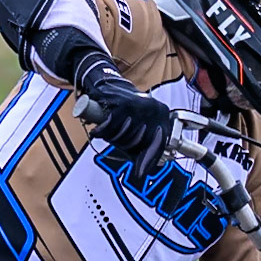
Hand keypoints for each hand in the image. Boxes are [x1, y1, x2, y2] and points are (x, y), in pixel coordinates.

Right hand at [79, 59, 172, 173]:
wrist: (110, 85)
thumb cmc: (126, 113)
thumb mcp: (138, 132)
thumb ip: (142, 152)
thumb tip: (142, 174)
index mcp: (162, 117)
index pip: (158, 144)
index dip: (149, 159)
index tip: (141, 173)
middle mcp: (155, 110)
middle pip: (138, 142)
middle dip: (124, 145)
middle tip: (117, 138)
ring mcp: (139, 105)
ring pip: (124, 135)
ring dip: (112, 137)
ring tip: (110, 129)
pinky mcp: (121, 103)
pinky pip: (111, 126)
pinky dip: (102, 131)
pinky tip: (97, 131)